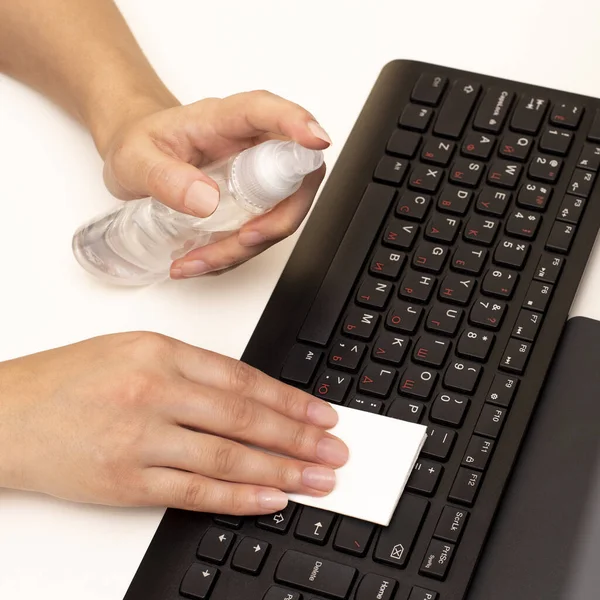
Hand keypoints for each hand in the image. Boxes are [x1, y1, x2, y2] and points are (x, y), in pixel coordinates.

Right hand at [0, 332, 347, 513]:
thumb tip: (250, 396)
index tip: (322, 415)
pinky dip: (238, 498)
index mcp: (160, 352)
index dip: (290, 400)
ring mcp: (140, 438)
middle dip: (299, 437)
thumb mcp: (133, 351)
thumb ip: (190, 370)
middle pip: (244, 418)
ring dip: (281, 470)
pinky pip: (194, 492)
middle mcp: (154, 391)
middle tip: (335, 451)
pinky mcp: (126, 481)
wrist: (6, 415)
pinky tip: (272, 499)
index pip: (243, 378)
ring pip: (228, 457)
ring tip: (318, 479)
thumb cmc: (68, 379)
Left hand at [101, 91, 329, 278]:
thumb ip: (166, 177)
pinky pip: (260, 233)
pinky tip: (201, 260)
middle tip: (244, 239)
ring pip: (280, 214)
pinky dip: (234, 255)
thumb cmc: (139, 144)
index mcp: (223, 120)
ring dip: (248, 246)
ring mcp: (255, 177)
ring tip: (199, 260)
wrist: (138, 156)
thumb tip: (206, 200)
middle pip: (296, 176)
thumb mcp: (136, 158)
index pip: (268, 113)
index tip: (316, 141)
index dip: (299, 124)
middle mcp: (250, 146)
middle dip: (279, 218)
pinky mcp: (252, 203)